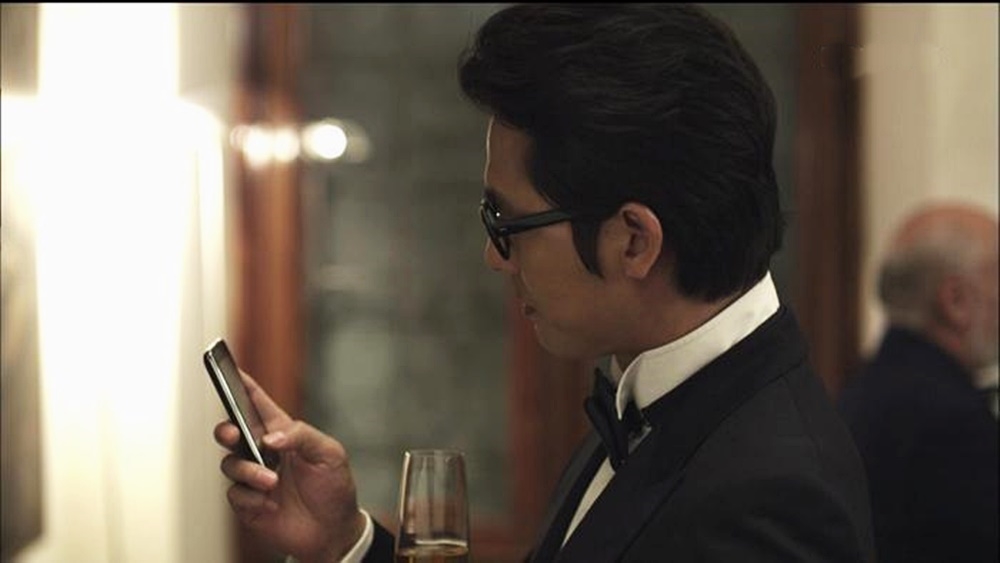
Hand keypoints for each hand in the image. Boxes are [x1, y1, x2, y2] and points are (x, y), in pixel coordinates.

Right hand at [214, 372, 365, 562]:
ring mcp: (254, 477)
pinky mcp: (249, 502)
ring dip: (248, 471)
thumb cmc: (334, 487)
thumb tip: (271, 438)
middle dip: (226, 429)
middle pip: (231, 431)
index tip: (230, 371)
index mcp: (283, 432)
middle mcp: (263, 452)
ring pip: (230, 464)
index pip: (258, 403)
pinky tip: (270, 502)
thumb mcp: (330, 453)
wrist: (333, 531)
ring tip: (272, 481)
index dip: (242, 385)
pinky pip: (236, 494)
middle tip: (234, 434)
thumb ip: (301, 436)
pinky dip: (251, 497)